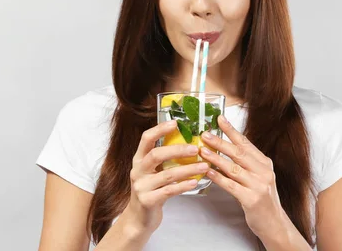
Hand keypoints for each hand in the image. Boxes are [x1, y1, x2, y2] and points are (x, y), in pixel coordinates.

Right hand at [124, 120, 209, 235]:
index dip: (160, 129)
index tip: (175, 122)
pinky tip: (195, 182)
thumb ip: (164, 158)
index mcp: (139, 159)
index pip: (146, 138)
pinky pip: (169, 191)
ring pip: (167, 174)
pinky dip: (183, 185)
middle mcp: (137, 170)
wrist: (139, 218)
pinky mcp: (147, 201)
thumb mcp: (153, 171)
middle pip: (156, 155)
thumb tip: (189, 142)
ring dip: (188, 169)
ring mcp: (141, 186)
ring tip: (203, 166)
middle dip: (178, 150)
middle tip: (196, 148)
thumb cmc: (151, 190)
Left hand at [199, 115, 289, 240]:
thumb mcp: (258, 176)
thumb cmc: (261, 198)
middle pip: (238, 153)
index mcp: (264, 163)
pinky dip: (218, 178)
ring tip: (202, 151)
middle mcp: (264, 171)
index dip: (231, 130)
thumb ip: (245, 163)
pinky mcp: (252, 199)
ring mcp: (259, 185)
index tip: (219, 119)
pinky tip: (208, 172)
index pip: (246, 143)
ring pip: (233, 168)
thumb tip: (223, 147)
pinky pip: (231, 185)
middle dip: (220, 142)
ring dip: (216, 158)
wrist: (275, 224)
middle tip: (205, 134)